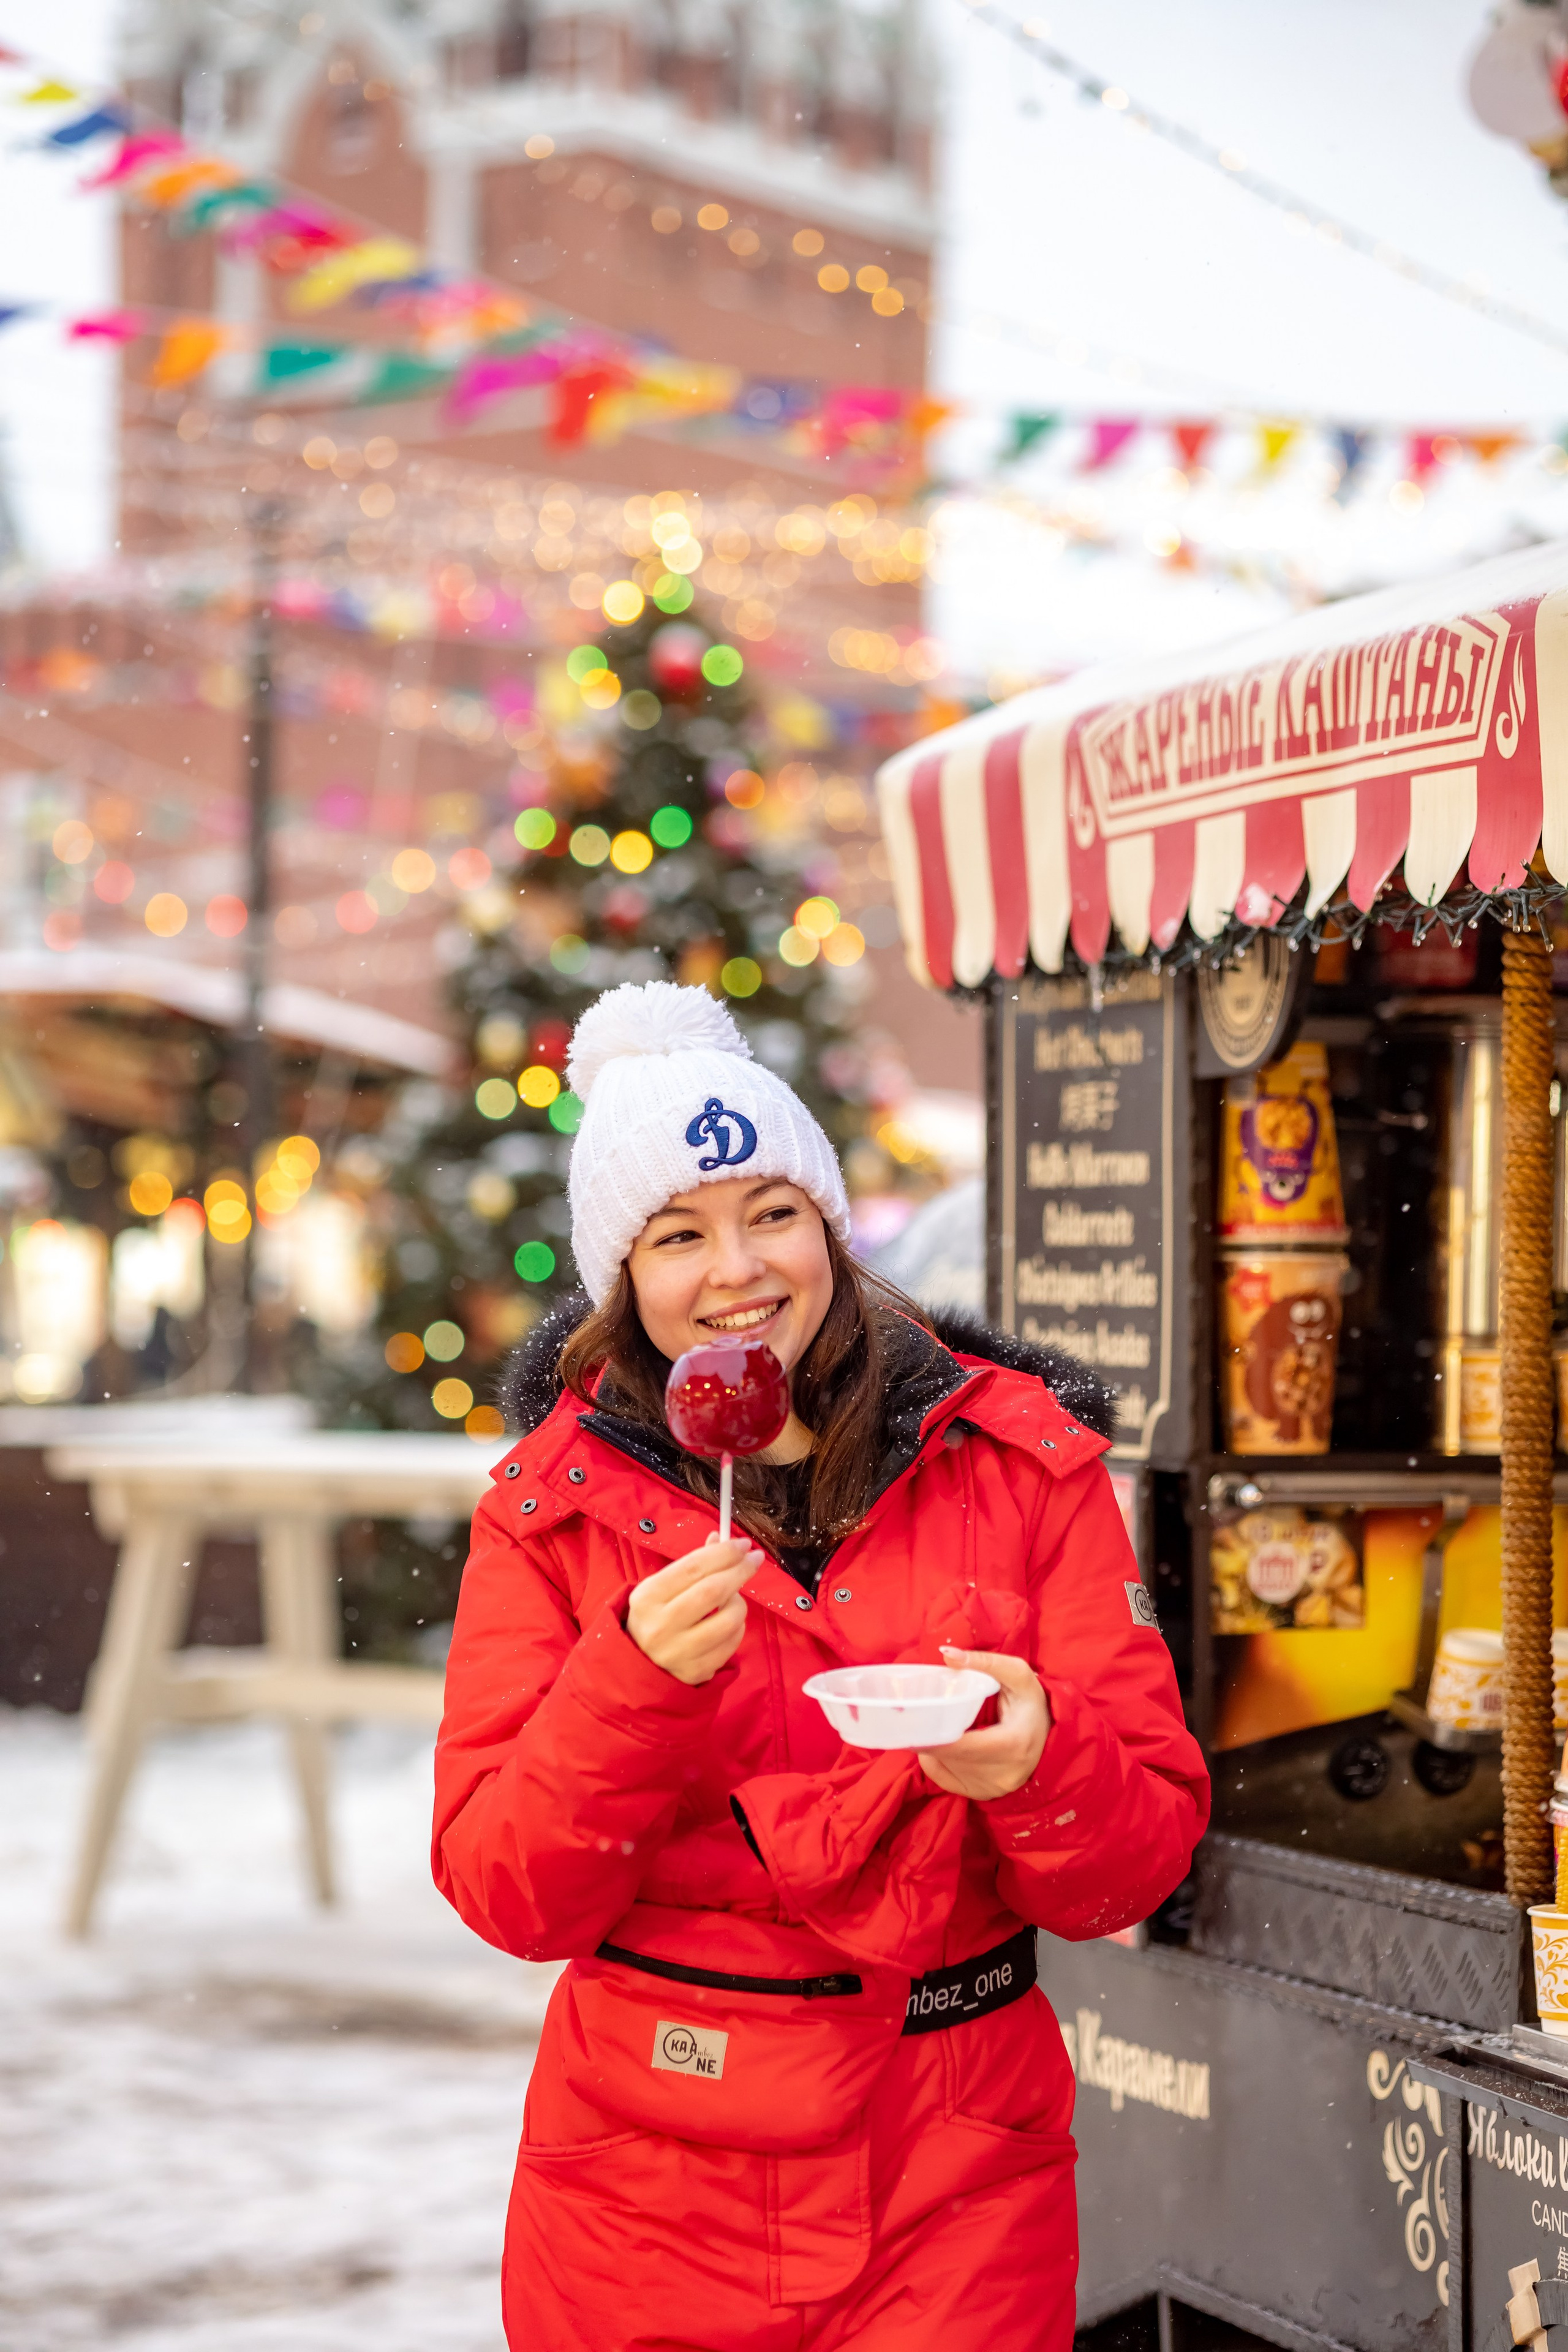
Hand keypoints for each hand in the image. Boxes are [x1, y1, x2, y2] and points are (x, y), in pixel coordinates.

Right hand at [627, 1534, 760, 1685]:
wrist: (638, 1661)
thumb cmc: (654, 1614)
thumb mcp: (662, 1586)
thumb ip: (693, 1564)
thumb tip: (723, 1539)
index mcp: (647, 1597)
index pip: (694, 1568)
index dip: (723, 1553)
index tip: (743, 1544)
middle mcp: (660, 1626)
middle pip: (713, 1591)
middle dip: (740, 1570)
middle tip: (754, 1559)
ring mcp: (678, 1653)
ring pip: (729, 1619)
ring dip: (739, 1602)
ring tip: (734, 1597)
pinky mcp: (696, 1672)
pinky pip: (732, 1643)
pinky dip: (737, 1626)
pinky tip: (728, 1621)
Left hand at [917, 1648, 1050, 1799]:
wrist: (1049, 1741)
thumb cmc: (1032, 1706)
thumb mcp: (1019, 1676)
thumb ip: (986, 1662)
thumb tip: (947, 1655)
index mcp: (1012, 1745)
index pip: (960, 1745)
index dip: (931, 1731)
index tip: (910, 1713)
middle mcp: (1000, 1775)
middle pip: (947, 1756)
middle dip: (925, 1734)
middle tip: (910, 1712)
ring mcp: (989, 1789)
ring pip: (941, 1766)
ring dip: (929, 1745)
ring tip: (929, 1723)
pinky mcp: (980, 1795)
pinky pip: (941, 1778)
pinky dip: (935, 1759)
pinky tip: (942, 1742)